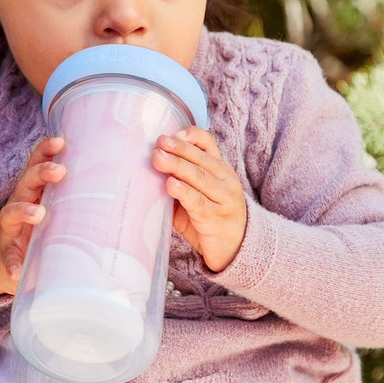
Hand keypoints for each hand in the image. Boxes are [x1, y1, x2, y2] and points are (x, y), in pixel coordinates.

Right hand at [0, 136, 65, 296]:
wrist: (6, 265)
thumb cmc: (40, 234)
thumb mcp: (56, 214)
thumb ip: (77, 203)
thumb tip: (126, 194)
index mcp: (34, 192)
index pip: (37, 165)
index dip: (46, 151)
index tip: (61, 141)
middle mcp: (19, 204)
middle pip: (26, 182)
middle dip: (41, 173)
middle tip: (59, 171)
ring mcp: (10, 230)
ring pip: (12, 213)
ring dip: (24, 212)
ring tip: (38, 214)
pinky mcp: (5, 256)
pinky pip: (7, 260)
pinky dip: (12, 263)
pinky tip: (17, 270)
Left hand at [151, 126, 246, 272]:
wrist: (236, 249)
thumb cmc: (208, 217)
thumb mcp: (197, 193)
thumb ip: (179, 179)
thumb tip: (146, 166)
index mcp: (218, 168)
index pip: (208, 143)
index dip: (191, 136)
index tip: (172, 133)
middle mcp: (225, 180)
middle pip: (201, 158)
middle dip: (178, 149)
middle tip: (159, 143)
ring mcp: (223, 199)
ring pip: (199, 177)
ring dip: (177, 166)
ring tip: (158, 159)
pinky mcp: (216, 219)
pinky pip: (198, 202)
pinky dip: (184, 192)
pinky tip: (171, 185)